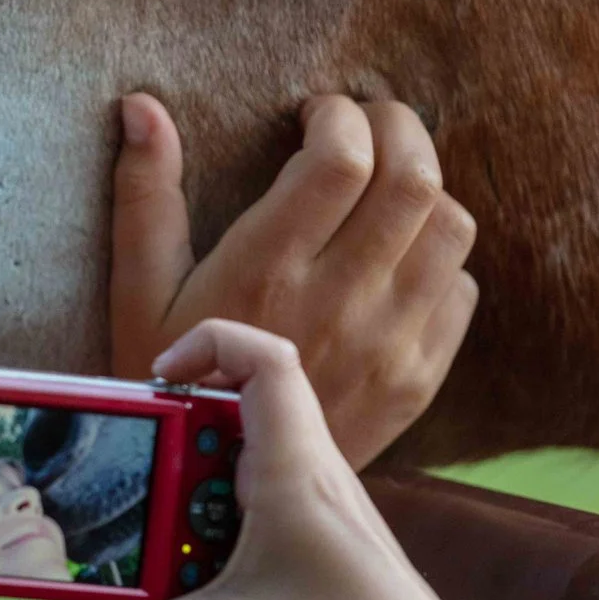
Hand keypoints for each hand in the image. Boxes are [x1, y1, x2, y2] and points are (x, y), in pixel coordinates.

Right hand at [56, 320, 508, 599]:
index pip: (265, 359)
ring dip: (196, 490)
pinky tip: (204, 578)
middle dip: (177, 442)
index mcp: (293, 470)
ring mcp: (324, 506)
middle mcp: (312, 474)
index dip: (208, 346)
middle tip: (138, 483)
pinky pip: (263, 505)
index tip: (157, 383)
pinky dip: (222, 525)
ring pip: (247, 463)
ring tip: (164, 542)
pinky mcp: (327, 540)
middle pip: (238, 414)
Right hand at [108, 94, 476, 468]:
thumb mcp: (138, 295)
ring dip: (425, 186)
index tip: (317, 113)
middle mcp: (338, 303)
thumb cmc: (173, 384)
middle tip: (367, 121)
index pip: (341, 159)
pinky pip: (460, 289)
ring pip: (450, 226)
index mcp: (266, 272)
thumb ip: (144, 199)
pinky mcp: (418, 378)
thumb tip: (141, 106)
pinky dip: (438, 257)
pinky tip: (397, 256)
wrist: (218, 492)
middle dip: (397, 126)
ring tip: (386, 183)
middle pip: (413, 177)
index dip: (340, 116)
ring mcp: (389, 344)